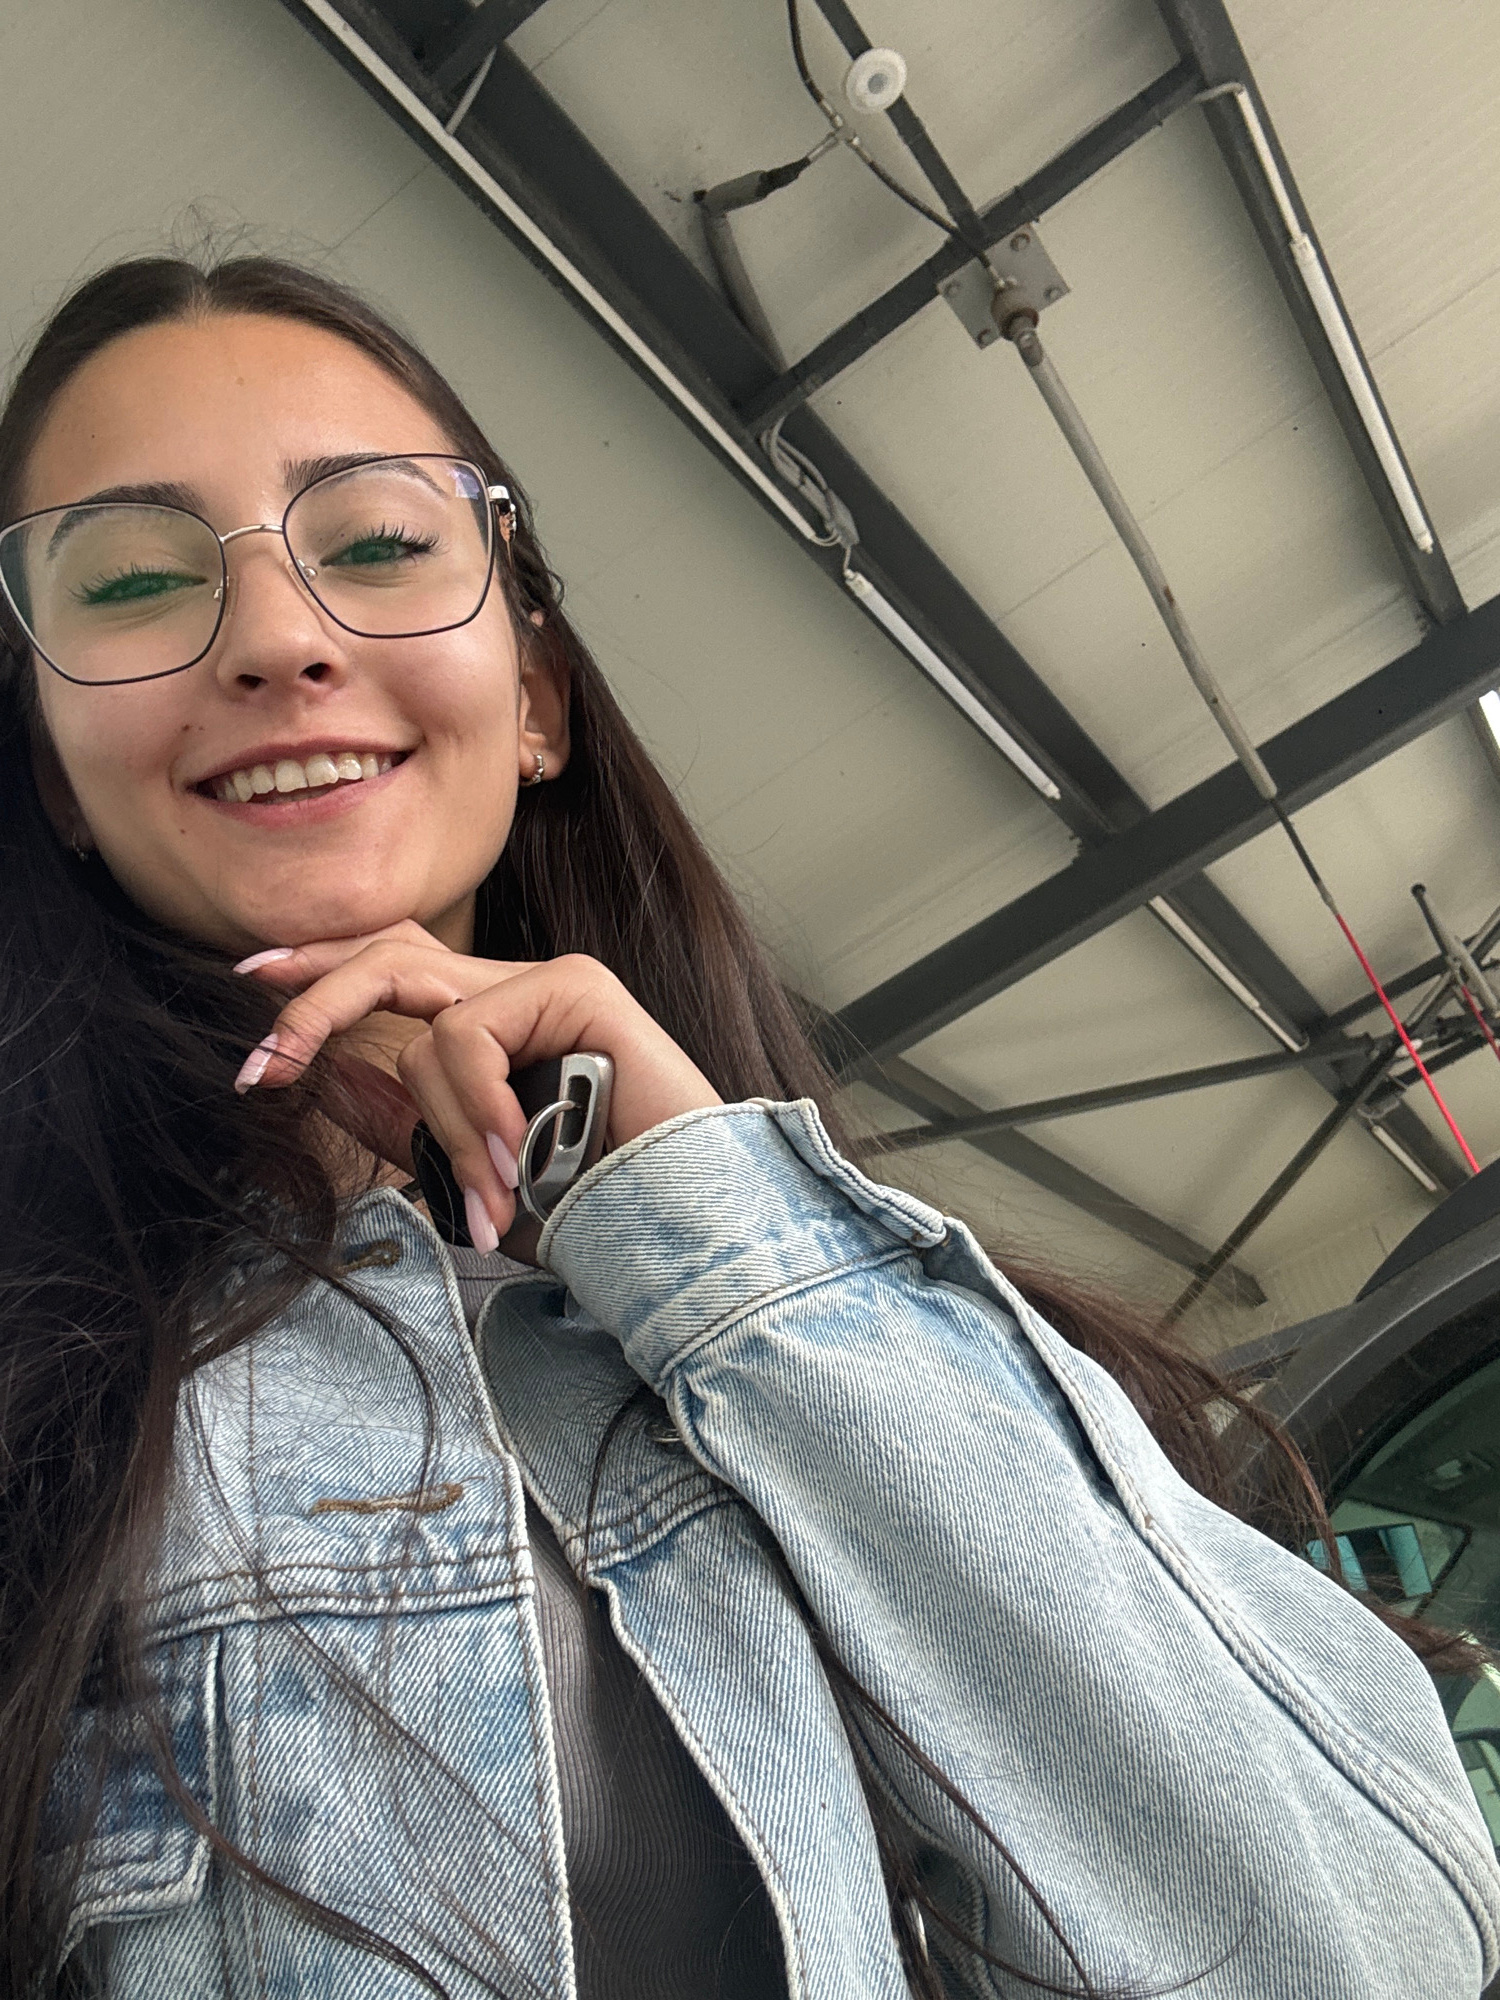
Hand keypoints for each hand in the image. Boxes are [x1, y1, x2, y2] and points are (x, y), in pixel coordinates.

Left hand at [233, 921, 720, 1249]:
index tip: (250, 984)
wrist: (679, 1228)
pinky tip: (517, 1154)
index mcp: (496, 1024)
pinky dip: (476, 1107)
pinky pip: (470, 1035)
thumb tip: (321, 1072)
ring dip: (441, 1127)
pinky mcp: (577, 987)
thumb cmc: (591, 1205)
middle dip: (315, 1001)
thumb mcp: (466, 1169)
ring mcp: (551, 983)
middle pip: (392, 951)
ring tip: (484, 1200)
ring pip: (427, 1023)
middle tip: (265, 1067)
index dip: (321, 969)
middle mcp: (520, 991)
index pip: (396, 965)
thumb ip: (401, 1120)